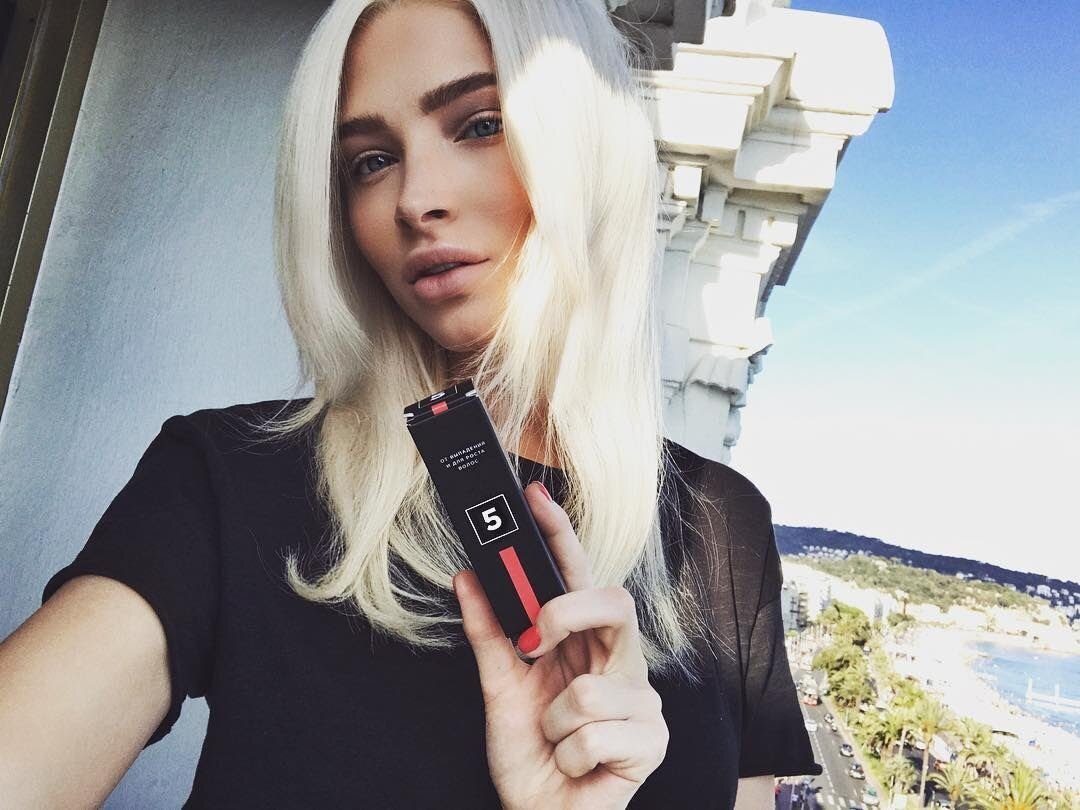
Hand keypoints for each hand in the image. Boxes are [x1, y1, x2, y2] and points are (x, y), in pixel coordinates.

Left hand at [453, 482, 668, 809]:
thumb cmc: (529, 755)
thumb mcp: (498, 691)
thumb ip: (488, 635)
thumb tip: (466, 578)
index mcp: (585, 644)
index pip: (579, 577)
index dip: (563, 535)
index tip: (536, 499)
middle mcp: (620, 663)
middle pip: (614, 604)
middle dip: (567, 615)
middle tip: (534, 643)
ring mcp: (642, 701)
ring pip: (590, 689)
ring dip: (554, 724)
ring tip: (558, 741)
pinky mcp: (652, 741)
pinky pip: (596, 733)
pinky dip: (569, 755)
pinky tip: (578, 765)